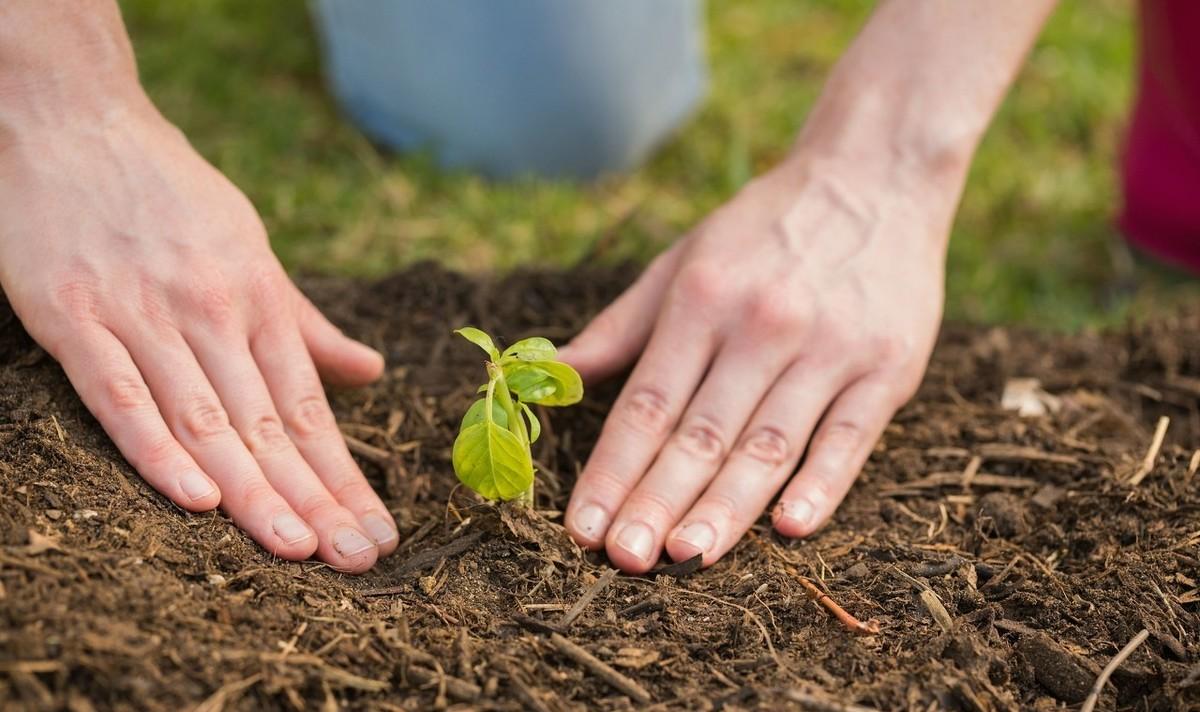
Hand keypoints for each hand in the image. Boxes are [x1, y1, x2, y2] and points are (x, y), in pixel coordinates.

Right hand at [0, 104, 397, 571]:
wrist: (74, 118)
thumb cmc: (168, 193)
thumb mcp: (250, 248)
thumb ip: (304, 322)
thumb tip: (370, 372)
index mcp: (257, 298)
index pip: (309, 407)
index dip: (344, 476)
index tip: (376, 532)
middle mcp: (211, 311)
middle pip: (270, 424)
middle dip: (316, 499)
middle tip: (357, 562)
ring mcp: (142, 314)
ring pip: (208, 419)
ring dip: (255, 491)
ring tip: (300, 551)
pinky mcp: (73, 315)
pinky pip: (119, 394)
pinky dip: (157, 447)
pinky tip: (197, 500)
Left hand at [560, 158, 948, 571]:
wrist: (876, 176)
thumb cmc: (764, 230)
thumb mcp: (683, 260)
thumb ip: (620, 326)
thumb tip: (553, 376)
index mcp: (702, 300)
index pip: (647, 404)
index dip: (612, 470)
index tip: (582, 527)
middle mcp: (762, 325)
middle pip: (701, 434)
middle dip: (657, 502)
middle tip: (623, 561)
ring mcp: (829, 348)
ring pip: (768, 445)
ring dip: (726, 509)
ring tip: (686, 559)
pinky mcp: (889, 366)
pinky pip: (850, 436)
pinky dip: (823, 484)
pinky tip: (791, 527)